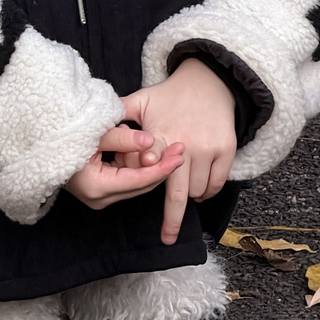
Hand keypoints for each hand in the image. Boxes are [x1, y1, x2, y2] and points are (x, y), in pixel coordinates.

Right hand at [65, 124, 184, 210]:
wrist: (40, 142)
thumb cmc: (64, 135)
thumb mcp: (94, 133)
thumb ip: (123, 138)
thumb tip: (150, 142)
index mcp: (97, 187)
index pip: (139, 179)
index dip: (162, 167)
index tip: (179, 153)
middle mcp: (99, 198)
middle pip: (140, 186)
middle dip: (161, 168)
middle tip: (180, 148)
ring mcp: (98, 197)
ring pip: (135, 184)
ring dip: (150, 166)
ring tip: (168, 148)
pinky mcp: (99, 191)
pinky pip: (125, 180)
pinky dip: (136, 166)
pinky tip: (145, 151)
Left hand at [121, 57, 236, 245]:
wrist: (209, 82)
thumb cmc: (169, 94)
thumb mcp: (142, 100)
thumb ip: (119, 115)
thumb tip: (93, 124)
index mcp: (162, 132)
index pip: (152, 165)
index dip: (147, 179)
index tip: (144, 203)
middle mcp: (186, 143)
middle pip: (179, 192)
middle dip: (173, 219)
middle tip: (167, 238)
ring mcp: (208, 148)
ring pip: (198, 191)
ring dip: (189, 199)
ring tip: (180, 196)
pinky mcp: (226, 150)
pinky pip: (217, 183)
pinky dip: (208, 192)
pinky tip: (198, 191)